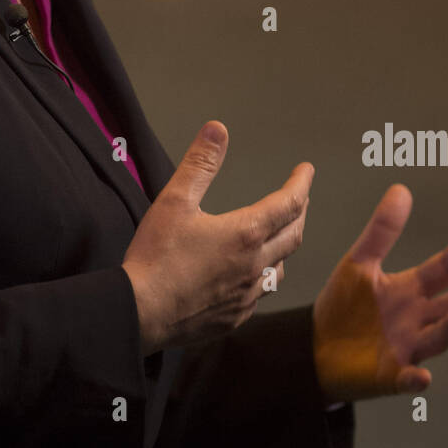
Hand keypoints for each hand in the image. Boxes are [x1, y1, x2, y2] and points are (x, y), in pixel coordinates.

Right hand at [122, 121, 313, 354]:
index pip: (288, 203)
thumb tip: (218, 129)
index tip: (306, 171)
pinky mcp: (234, 317)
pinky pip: (260, 294)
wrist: (141, 312)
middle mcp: (255, 266)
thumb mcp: (175, 201)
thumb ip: (200, 164)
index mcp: (245, 233)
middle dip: (299, 212)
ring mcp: (247, 295)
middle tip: (299, 198)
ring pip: (279, 268)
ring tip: (280, 235)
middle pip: (292, 235)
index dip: (300, 184)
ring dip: (284, 246)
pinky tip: (252, 276)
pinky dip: (264, 277)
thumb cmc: (156, 256)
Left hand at [312, 184, 447, 402]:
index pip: (440, 270)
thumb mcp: (360, 263)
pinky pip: (406, 379)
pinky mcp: (390, 376)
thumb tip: (402, 189)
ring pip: (435, 340)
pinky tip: (423, 376)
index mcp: (409, 291)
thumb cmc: (343, 305)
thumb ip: (382, 231)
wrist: (314, 346)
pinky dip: (416, 378)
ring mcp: (406, 349)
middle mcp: (416, 320)